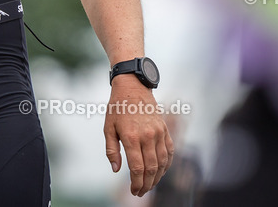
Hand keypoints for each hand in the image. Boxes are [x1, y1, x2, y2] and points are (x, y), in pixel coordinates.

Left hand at [104, 75, 174, 196]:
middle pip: (151, 168)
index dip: (136, 183)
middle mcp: (147, 136)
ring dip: (157, 177)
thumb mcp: (108, 128)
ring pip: (162, 162)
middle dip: (146, 184)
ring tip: (150, 184)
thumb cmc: (117, 107)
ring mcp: (158, 132)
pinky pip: (169, 151)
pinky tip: (161, 171)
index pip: (137, 168)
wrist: (132, 86)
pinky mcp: (164, 129)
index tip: (134, 191)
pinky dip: (167, 164)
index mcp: (131, 137)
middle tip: (141, 192)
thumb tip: (116, 170)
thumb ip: (111, 150)